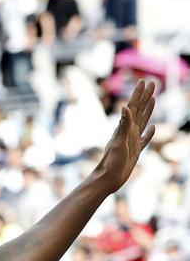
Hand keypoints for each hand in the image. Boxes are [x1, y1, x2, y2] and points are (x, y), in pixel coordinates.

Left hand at [96, 79, 155, 193]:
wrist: (107, 180)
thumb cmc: (111, 162)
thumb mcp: (118, 143)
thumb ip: (123, 125)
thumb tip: (124, 106)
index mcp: (124, 128)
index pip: (133, 106)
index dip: (138, 94)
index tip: (144, 81)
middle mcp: (128, 132)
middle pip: (139, 110)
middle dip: (145, 96)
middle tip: (152, 83)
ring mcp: (132, 141)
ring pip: (143, 121)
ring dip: (148, 109)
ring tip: (153, 98)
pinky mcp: (135, 151)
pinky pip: (145, 138)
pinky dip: (149, 132)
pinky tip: (152, 127)